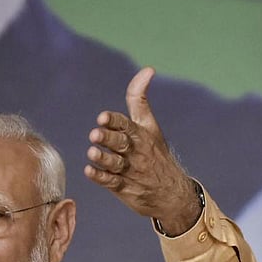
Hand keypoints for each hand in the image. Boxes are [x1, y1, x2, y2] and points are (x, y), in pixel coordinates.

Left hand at [84, 67, 199, 235]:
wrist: (172, 192)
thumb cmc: (155, 153)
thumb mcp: (150, 125)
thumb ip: (140, 99)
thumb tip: (148, 69)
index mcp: (140, 135)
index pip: (126, 125)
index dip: (114, 121)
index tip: (102, 117)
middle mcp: (135, 152)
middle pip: (120, 143)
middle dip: (108, 138)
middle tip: (94, 134)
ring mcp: (130, 171)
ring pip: (114, 163)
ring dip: (102, 158)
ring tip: (91, 152)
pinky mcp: (124, 188)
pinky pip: (111, 183)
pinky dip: (100, 178)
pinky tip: (89, 171)